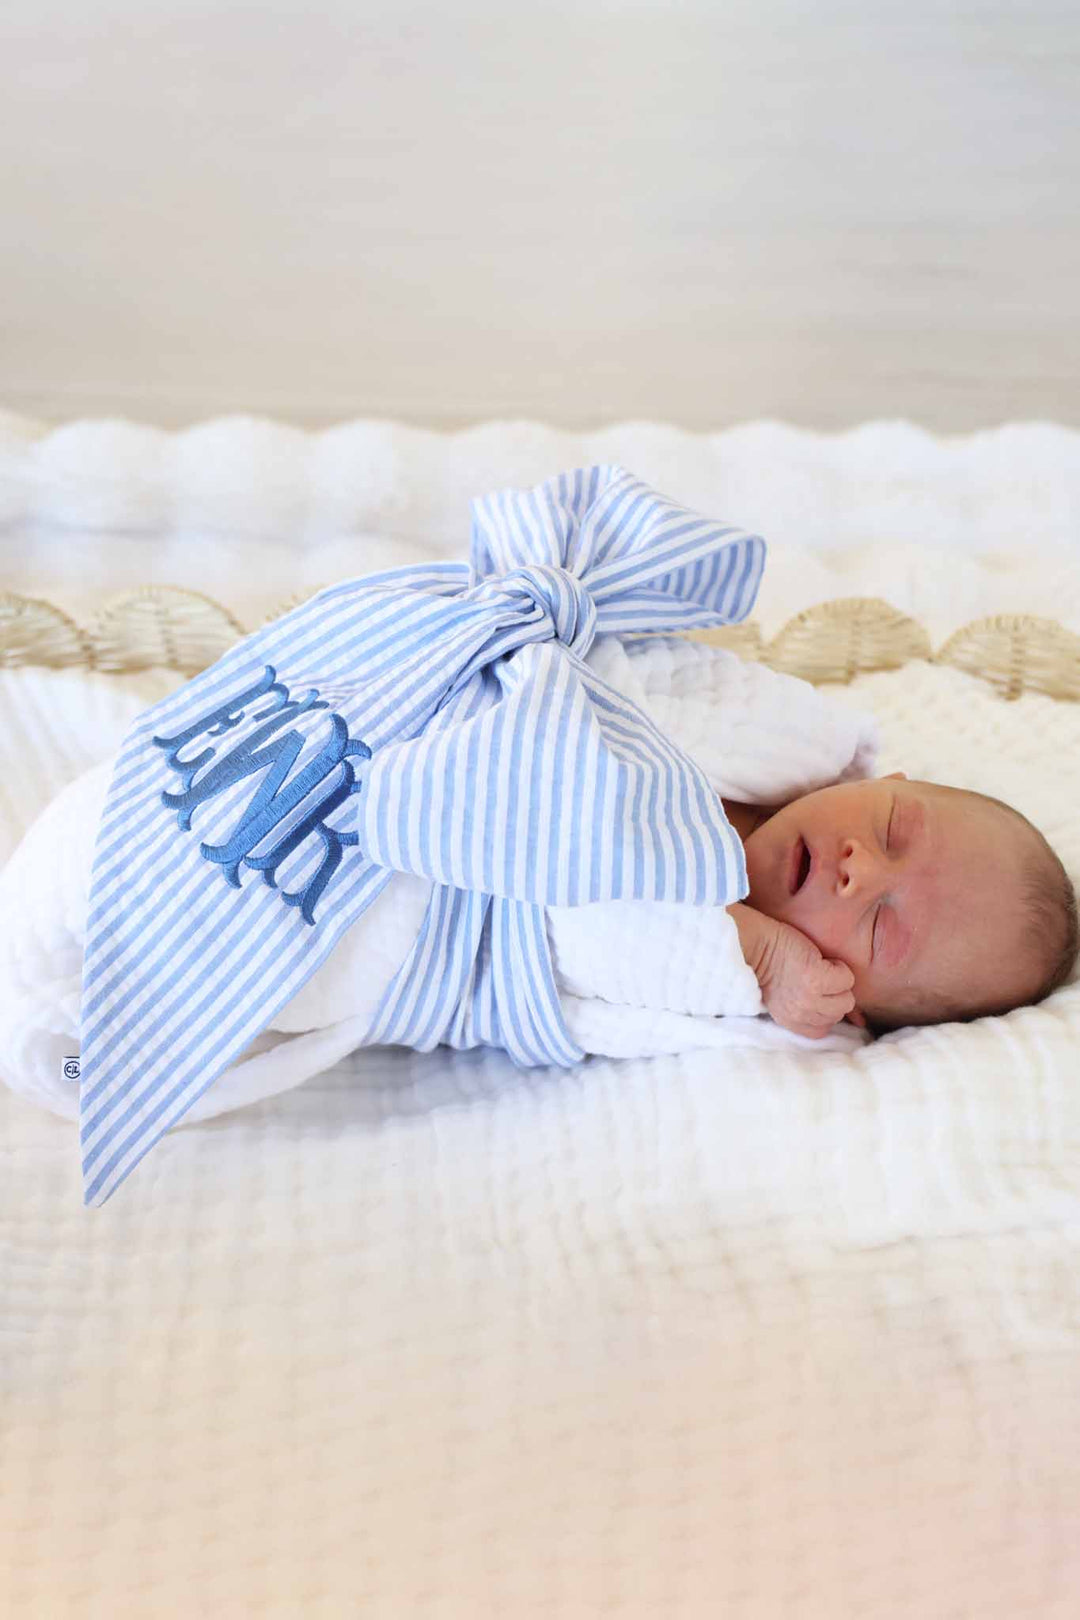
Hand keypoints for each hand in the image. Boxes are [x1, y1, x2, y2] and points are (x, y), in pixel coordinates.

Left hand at [758, 916, 856, 1038]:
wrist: (754, 945)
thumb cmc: (771, 965)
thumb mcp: (790, 999)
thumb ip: (816, 1012)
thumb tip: (860, 1022)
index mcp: (791, 1022)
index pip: (824, 1029)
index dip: (826, 1009)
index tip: (818, 993)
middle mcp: (801, 1014)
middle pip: (839, 1013)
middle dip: (834, 993)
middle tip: (818, 977)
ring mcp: (809, 997)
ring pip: (846, 999)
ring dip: (839, 981)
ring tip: (821, 968)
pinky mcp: (816, 978)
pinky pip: (846, 978)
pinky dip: (839, 966)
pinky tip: (821, 959)